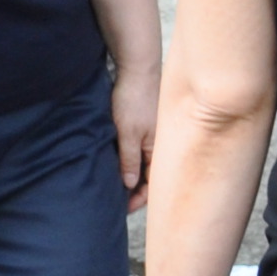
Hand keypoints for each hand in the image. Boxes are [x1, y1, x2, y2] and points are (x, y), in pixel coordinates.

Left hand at [112, 76, 158, 209]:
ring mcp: (154, 136)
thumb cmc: (134, 98)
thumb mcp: (127, 133)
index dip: (137, 199)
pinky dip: (132, 160)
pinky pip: (141, 150)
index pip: (150, 184)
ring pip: (145, 164)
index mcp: (158, 150)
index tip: (121, 207)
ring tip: (117, 185)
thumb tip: (131, 184)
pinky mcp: (147, 126)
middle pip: (149, 177)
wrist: (137, 68)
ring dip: (133, 175)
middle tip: (118, 201)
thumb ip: (129, 160)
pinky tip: (121, 162)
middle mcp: (159, 146)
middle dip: (136, 191)